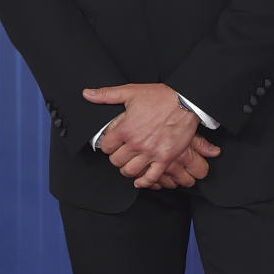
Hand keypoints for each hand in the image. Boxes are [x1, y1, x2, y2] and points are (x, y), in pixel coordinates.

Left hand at [83, 83, 219, 188]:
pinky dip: (144, 181)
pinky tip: (140, 180)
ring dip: (127, 169)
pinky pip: (151, 177)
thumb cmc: (160, 96)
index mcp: (125, 129)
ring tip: (130, 163)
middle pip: (116, 161)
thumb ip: (106, 95)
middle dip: (116, 157)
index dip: (107, 144)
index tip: (112, 142)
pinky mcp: (165, 158)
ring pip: (130, 171)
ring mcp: (151, 153)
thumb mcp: (130, 91)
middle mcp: (136, 143)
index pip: (105, 146)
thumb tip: (87, 94)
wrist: (186, 101)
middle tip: (121, 152)